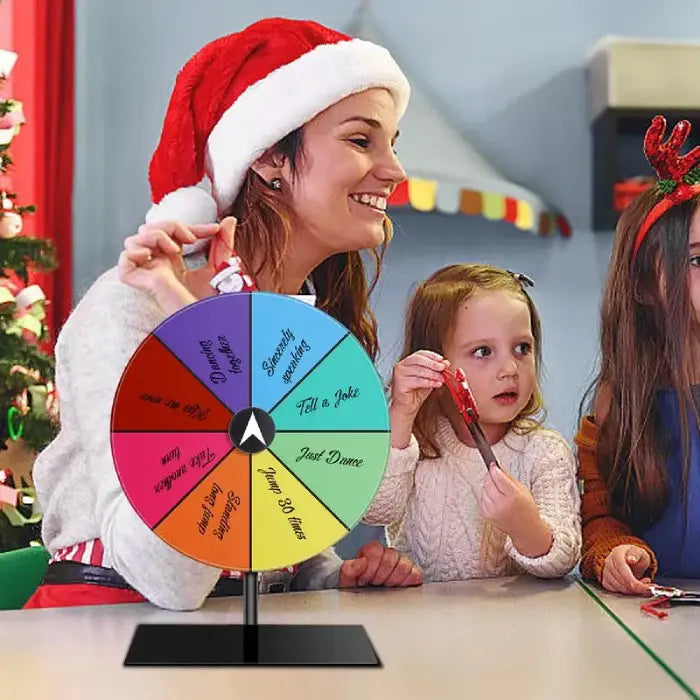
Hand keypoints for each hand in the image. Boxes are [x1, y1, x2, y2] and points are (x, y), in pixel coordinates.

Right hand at [117, 217, 237, 311]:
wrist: (207, 321)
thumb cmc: (212, 302)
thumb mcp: (218, 266)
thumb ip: (222, 243)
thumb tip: (229, 220)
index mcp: (173, 261)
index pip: (175, 234)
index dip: (193, 227)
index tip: (214, 229)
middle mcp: (158, 264)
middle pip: (151, 229)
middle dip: (172, 225)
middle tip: (191, 239)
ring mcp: (147, 272)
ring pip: (135, 239)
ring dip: (156, 235)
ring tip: (176, 250)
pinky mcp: (138, 282)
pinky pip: (124, 260)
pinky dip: (135, 252)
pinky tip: (153, 256)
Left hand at [339, 541, 422, 587]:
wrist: (364, 601)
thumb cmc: (356, 589)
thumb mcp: (346, 580)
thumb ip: (349, 569)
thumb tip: (361, 562)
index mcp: (370, 552)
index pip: (376, 550)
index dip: (370, 567)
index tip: (365, 579)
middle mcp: (386, 555)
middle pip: (391, 557)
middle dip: (381, 575)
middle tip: (375, 584)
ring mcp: (400, 564)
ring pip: (404, 565)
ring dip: (393, 579)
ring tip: (385, 586)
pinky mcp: (412, 575)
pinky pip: (416, 573)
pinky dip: (408, 581)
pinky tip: (398, 587)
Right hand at [390, 351, 447, 446]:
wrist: (407, 407)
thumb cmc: (416, 393)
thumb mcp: (429, 378)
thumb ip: (436, 370)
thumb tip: (446, 363)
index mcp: (407, 362)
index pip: (420, 353)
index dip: (432, 356)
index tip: (442, 360)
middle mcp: (401, 366)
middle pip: (418, 359)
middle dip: (433, 363)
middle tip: (443, 368)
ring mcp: (399, 374)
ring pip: (419, 370)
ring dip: (433, 374)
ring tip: (442, 379)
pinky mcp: (400, 383)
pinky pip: (417, 381)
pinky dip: (429, 382)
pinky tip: (436, 384)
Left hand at [480, 465, 550, 556]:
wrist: (526, 529)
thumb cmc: (527, 509)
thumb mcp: (523, 490)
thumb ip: (509, 477)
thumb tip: (497, 467)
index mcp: (513, 496)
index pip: (498, 477)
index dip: (494, 469)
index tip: (494, 465)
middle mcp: (501, 504)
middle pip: (488, 482)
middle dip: (490, 476)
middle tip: (495, 475)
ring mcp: (492, 511)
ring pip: (483, 489)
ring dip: (488, 486)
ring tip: (498, 490)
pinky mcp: (486, 515)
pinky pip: (481, 499)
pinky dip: (486, 496)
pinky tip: (495, 499)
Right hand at [601, 545, 652, 594]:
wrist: (628, 559)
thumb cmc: (634, 555)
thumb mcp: (639, 552)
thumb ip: (636, 555)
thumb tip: (631, 559)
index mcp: (616, 554)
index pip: (622, 569)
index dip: (631, 580)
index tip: (642, 587)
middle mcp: (608, 563)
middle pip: (621, 580)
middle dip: (636, 587)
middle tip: (649, 587)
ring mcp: (606, 572)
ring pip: (619, 588)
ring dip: (633, 590)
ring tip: (643, 584)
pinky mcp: (606, 581)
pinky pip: (616, 591)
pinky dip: (627, 592)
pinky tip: (634, 587)